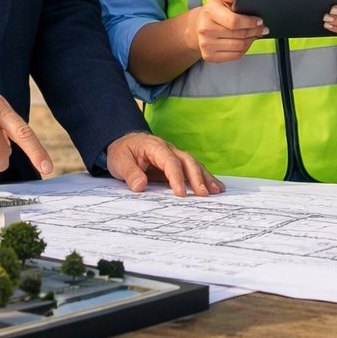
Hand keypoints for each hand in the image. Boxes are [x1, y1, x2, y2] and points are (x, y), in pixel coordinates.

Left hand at [105, 131, 223, 196]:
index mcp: (155, 147)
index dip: (176, 177)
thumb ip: (130, 173)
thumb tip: (140, 186)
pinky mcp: (177, 164)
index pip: (170, 161)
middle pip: (187, 161)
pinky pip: (193, 169)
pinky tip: (215, 187)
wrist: (123, 144)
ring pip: (194, 164)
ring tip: (217, 191)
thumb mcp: (120, 161)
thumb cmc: (122, 152)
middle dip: (197, 177)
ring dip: (206, 177)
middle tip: (204, 194)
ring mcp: (174, 155)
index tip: (180, 194)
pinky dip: (204, 177)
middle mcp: (169, 149)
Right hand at [188, 0, 266, 62]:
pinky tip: (246, 42)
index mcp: (209, 12)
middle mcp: (205, 29)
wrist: (197, 26)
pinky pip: (234, 56)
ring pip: (239, 46)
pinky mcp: (209, 56)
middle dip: (255, 31)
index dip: (250, 22)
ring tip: (256, 34)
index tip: (260, 20)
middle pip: (239, 35)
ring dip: (251, 40)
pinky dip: (244, 49)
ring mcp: (206, 45)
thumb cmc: (214, 11)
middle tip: (262, 28)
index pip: (234, 21)